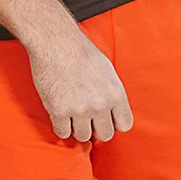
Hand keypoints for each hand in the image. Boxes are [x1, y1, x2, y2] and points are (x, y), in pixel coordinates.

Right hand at [27, 22, 133, 142]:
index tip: (105, 119)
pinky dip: (61, 127)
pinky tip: (60, 116)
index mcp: (115, 93)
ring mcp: (79, 109)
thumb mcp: (107, 70)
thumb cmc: (79, 51)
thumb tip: (111, 109)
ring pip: (83, 136)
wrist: (56, 43)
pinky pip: (62, 133)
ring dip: (77, 128)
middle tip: (87, 119)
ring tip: (72, 116)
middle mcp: (100, 104)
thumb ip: (111, 92)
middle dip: (96, 128)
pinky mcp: (58, 111)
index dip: (114, 123)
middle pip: (105, 135)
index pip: (124, 125)